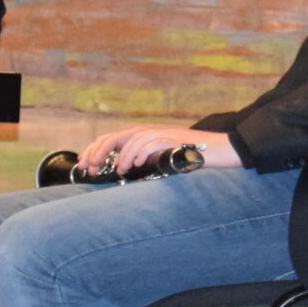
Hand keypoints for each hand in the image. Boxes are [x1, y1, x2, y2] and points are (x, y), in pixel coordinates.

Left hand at [75, 125, 238, 177]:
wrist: (224, 151)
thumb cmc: (193, 159)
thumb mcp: (163, 162)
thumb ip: (145, 163)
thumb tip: (123, 174)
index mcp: (146, 138)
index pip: (113, 139)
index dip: (95, 149)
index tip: (83, 164)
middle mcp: (152, 132)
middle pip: (118, 135)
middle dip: (100, 150)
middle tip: (90, 167)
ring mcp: (163, 134)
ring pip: (134, 137)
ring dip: (121, 154)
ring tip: (117, 170)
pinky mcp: (176, 139)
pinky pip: (153, 141)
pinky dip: (141, 151)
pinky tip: (135, 164)